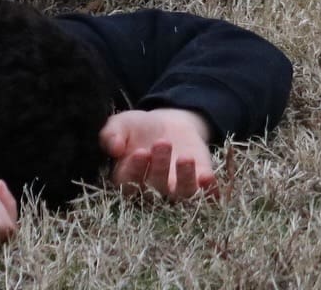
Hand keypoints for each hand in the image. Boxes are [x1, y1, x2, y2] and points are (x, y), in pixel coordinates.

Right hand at [99, 108, 217, 200]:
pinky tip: (207, 177)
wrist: (167, 123)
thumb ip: (111, 134)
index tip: (141, 151)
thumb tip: (113, 148)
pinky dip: (208, 191)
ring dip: (184, 180)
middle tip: (162, 142)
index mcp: (128, 178)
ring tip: (185, 157)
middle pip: (156, 189)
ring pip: (182, 196)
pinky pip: (205, 195)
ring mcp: (177, 189)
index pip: (129, 184)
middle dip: (160, 167)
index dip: (136, 171)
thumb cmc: (137, 127)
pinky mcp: (199, 185)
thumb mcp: (121, 124)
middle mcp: (152, 190)